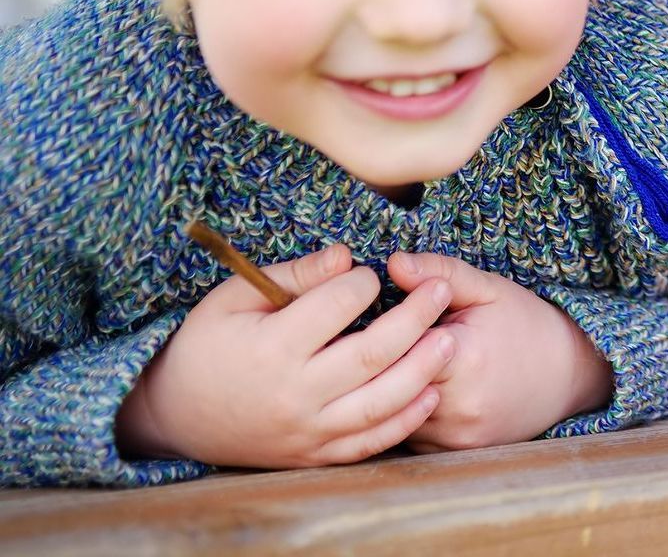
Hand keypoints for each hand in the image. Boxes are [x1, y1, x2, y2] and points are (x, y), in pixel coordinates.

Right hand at [116, 244, 453, 466]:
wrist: (175, 417)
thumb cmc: (207, 345)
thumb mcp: (234, 299)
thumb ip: (294, 275)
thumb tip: (348, 256)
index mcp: (270, 349)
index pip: (336, 308)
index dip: (363, 283)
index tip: (372, 273)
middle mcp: (293, 395)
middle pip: (371, 355)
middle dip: (415, 318)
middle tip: (442, 290)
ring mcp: (307, 431)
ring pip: (379, 404)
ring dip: (422, 371)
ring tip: (449, 339)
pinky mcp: (315, 455)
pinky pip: (369, 443)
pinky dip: (405, 420)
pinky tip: (431, 392)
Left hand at [386, 252, 612, 451]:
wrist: (568, 375)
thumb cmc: (525, 324)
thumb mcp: (488, 289)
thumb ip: (441, 273)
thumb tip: (393, 262)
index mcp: (464, 357)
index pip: (393, 346)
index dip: (385, 331)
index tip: (385, 318)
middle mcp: (458, 405)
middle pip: (388, 383)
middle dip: (379, 363)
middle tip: (379, 344)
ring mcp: (457, 436)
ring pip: (393, 413)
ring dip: (388, 391)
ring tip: (397, 365)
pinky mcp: (454, 453)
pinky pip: (408, 435)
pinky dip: (404, 414)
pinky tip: (416, 391)